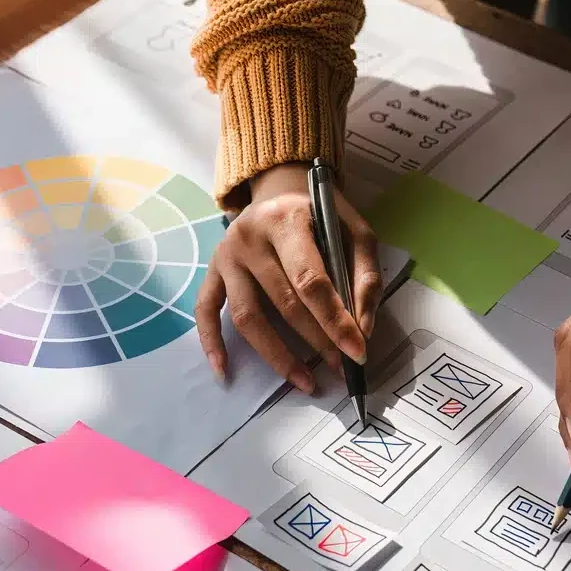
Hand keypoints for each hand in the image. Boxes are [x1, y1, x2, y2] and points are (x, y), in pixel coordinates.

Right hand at [195, 163, 381, 389]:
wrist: (279, 189)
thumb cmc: (321, 215)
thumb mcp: (354, 231)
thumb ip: (365, 275)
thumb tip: (363, 328)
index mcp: (286, 220)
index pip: (310, 281)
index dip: (334, 320)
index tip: (357, 352)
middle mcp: (249, 237)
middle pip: (283, 303)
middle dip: (316, 341)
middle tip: (340, 367)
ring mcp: (225, 255)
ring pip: (247, 316)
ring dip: (278, 355)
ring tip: (306, 381)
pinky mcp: (211, 270)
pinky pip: (206, 311)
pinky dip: (211, 343)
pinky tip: (224, 371)